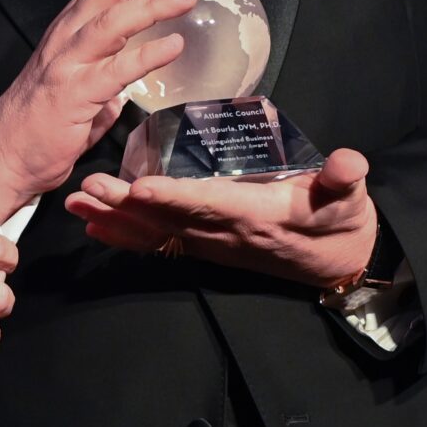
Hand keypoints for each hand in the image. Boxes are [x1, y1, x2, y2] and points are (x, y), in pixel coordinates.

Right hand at [0, 0, 199, 217]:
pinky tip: (173, 46)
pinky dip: (146, 55)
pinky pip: (115, 70)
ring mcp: (68, 62)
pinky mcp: (72, 94)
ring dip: (153, 2)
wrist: (4, 154)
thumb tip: (136, 83)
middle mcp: (68, 34)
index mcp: (72, 25)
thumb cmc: (41, 119)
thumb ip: (109, 76)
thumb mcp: (80, 81)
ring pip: (111, 18)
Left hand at [62, 148, 380, 287]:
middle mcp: (225, 233)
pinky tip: (92, 225)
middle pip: (168, 219)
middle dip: (126, 204)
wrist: (340, 263)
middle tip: (88, 186)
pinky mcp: (206, 245)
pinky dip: (124, 235)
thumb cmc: (342, 222)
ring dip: (114, 218)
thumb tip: (350, 162)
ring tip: (74, 201)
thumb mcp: (351, 199)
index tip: (140, 187)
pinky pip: (158, 243)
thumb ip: (345, 180)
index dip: (174, 197)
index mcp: (257, 213)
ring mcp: (212, 243)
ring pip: (155, 232)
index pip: (209, 203)